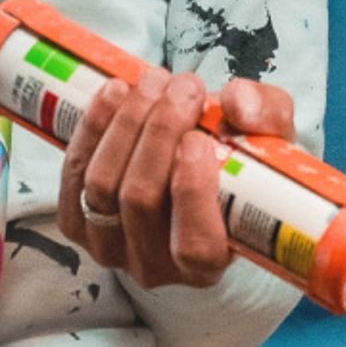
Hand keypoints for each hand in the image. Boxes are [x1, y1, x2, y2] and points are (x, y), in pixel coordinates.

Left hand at [56, 68, 294, 288]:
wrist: (195, 176)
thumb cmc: (238, 166)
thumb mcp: (272, 141)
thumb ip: (268, 117)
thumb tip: (237, 104)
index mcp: (209, 264)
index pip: (194, 246)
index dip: (191, 193)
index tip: (199, 138)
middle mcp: (154, 266)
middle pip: (141, 200)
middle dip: (159, 132)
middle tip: (183, 86)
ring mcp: (108, 247)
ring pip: (102, 185)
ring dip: (126, 122)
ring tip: (154, 80)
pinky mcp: (76, 222)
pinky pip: (73, 174)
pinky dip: (92, 127)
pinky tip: (114, 92)